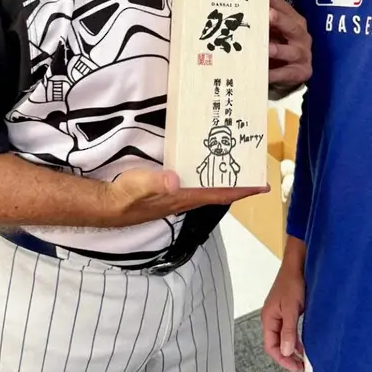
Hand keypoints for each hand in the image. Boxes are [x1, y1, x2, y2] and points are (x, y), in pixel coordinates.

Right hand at [104, 168, 268, 226]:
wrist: (109, 206)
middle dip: (239, 184)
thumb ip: (157, 182)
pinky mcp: (169, 191)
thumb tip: (176, 179)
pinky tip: (207, 167)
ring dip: (224, 180)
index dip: (242, 190)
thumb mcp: (140, 184)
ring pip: (208, 189)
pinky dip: (207, 177)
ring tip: (238, 166)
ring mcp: (177, 196)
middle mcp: (185, 198)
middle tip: (256, 170)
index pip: (219, 194)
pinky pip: (196, 184)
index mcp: (184, 197)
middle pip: (219, 192)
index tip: (262, 185)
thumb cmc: (126, 195)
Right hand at [262, 261, 305, 371]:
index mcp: (268, 318)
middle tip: (301, 365)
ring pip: (283, 338)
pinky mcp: (287, 311)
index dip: (283, 359)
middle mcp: (271, 318)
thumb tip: (286, 352)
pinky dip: (295, 339)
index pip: (271, 346)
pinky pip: (288, 330)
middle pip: (275, 344)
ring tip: (303, 358)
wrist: (297, 264)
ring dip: (292, 349)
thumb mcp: (291, 308)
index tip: (296, 366)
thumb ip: (288, 331)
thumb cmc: (292, 282)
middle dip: (287, 356)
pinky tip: (303, 344)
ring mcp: (279, 314)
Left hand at [268, 0, 311, 88]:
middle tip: (269, 15)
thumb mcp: (273, 30)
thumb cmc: (279, 46)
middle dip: (280, 21)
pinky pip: (287, 73)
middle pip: (292, 27)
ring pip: (291, 51)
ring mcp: (303, 55)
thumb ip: (265, 16)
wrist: (290, 73)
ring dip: (278, 49)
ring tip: (266, 48)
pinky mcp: (301, 72)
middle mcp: (302, 36)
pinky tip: (264, 74)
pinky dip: (276, 74)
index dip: (274, 3)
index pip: (285, 9)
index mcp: (295, 22)